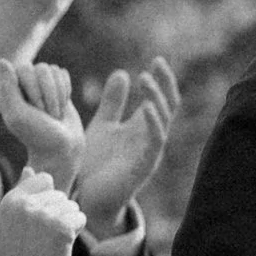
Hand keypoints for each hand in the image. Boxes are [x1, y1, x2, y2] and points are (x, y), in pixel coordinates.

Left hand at [0, 58, 83, 189]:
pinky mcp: (55, 86)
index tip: (36, 109)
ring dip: (58, 94)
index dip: (35, 88)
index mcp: (8, 91)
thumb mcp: (19, 115)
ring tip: (55, 113)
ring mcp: (39, 84)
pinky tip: (62, 105)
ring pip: (53, 70)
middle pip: (41, 68)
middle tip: (47, 114)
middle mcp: (22, 84)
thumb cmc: (38, 135)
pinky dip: (66, 91)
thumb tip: (1, 60)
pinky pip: (63, 74)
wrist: (63, 148)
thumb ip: (8, 88)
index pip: (24, 69)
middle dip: (49, 92)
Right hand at [0, 170, 86, 255]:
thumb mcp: (12, 221)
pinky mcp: (62, 227)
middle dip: (58, 214)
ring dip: (68, 224)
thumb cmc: (18, 255)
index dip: (48, 201)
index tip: (38, 223)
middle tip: (43, 238)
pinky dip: (76, 232)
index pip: (45, 179)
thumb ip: (22, 192)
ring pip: (72, 206)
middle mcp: (26, 203)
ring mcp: (44, 214)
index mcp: (12, 199)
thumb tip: (30, 169)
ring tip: (51, 242)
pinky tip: (62, 245)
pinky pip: (80, 218)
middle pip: (61, 195)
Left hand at [71, 59, 178, 231]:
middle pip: (168, 105)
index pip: (159, 98)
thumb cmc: (97, 163)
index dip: (161, 79)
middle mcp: (150, 137)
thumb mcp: (103, 125)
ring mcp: (150, 151)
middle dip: (165, 84)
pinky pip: (155, 141)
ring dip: (157, 98)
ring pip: (163, 120)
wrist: (88, 196)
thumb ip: (113, 102)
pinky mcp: (144, 165)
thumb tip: (122, 73)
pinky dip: (154, 123)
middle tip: (158, 63)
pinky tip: (148, 107)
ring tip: (146, 78)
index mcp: (142, 127)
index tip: (157, 59)